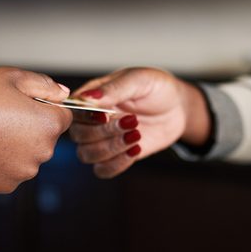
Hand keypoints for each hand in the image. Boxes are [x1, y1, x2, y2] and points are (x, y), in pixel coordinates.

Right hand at [0, 67, 71, 211]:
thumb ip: (43, 84)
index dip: (45, 106)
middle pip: (46, 137)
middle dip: (30, 126)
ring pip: (28, 155)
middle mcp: (44, 152)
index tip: (23, 103)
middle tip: (0, 115)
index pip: (63, 115)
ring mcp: (25, 171)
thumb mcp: (10, 77)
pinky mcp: (6, 185)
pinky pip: (10, 170)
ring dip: (16, 145)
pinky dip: (0, 161)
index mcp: (49, 124)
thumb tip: (62, 93)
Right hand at [69, 67, 210, 177]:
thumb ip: (113, 89)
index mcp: (91, 98)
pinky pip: (103, 170)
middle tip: (132, 121)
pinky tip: (136, 149)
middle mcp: (91, 120)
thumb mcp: (138, 80)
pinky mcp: (115, 156)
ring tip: (137, 135)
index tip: (107, 116)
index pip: (73, 112)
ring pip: (87, 155)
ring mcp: (102, 140)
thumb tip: (87, 97)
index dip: (86, 118)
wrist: (177, 108)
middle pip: (79, 136)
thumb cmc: (155, 88)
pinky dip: (117, 164)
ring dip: (112, 148)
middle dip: (105, 133)